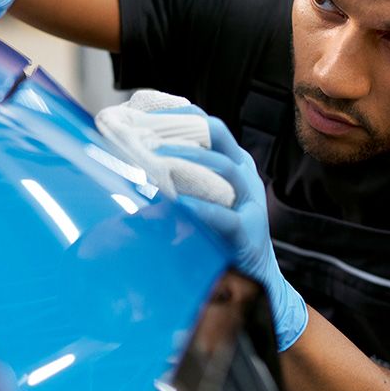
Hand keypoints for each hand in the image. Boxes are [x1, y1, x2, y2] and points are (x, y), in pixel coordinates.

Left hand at [158, 109, 307, 351]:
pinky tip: (177, 205)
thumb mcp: (201, 200)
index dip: (180, 115)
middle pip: (218, 136)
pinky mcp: (247, 230)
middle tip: (146, 135)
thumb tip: (133, 168)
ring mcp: (250, 201)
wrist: (256, 277)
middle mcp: (244, 175)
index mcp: (233, 163)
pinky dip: (200, 209)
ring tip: (157, 160)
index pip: (209, 126)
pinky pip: (224, 215)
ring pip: (223, 168)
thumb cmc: (221, 235)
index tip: (146, 113)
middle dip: (181, 131)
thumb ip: (178, 181)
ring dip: (188, 161)